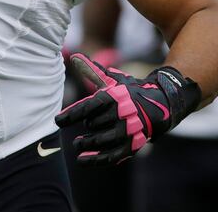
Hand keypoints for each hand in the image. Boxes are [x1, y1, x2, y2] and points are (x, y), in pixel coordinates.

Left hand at [54, 53, 200, 165]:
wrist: (160, 106)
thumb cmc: (130, 91)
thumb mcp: (113, 80)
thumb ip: (92, 71)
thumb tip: (74, 56)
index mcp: (115, 96)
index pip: (88, 107)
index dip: (71, 115)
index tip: (57, 121)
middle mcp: (121, 114)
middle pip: (93, 124)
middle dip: (87, 125)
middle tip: (87, 125)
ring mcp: (128, 131)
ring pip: (100, 141)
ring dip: (85, 144)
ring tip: (77, 144)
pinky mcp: (132, 145)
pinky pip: (111, 156)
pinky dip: (94, 160)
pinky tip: (81, 160)